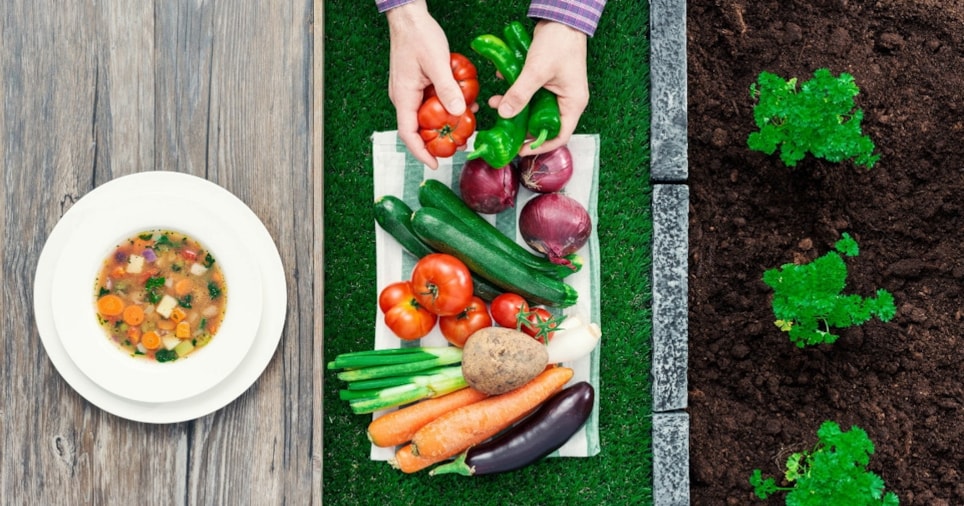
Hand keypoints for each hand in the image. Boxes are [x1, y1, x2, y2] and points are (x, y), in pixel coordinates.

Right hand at [385, 1, 465, 168]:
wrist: (409, 16)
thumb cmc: (419, 36)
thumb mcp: (437, 62)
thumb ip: (447, 89)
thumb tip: (457, 113)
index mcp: (403, 96)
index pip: (408, 134)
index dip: (421, 152)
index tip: (435, 164)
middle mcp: (403, 97)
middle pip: (418, 128)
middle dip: (437, 139)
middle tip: (459, 145)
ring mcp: (410, 90)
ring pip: (427, 114)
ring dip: (445, 121)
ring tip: (466, 124)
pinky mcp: (417, 83)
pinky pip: (431, 101)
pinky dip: (446, 105)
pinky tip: (464, 102)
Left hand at [488, 20, 588, 155]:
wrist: (562, 17)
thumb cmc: (559, 43)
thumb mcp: (536, 71)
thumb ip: (520, 93)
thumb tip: (505, 113)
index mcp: (573, 104)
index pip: (560, 135)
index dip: (540, 145)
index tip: (521, 149)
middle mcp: (566, 101)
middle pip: (543, 123)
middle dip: (521, 124)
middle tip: (503, 127)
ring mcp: (556, 91)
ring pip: (533, 108)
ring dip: (514, 106)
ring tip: (496, 102)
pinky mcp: (546, 82)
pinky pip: (530, 93)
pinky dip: (515, 91)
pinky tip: (502, 82)